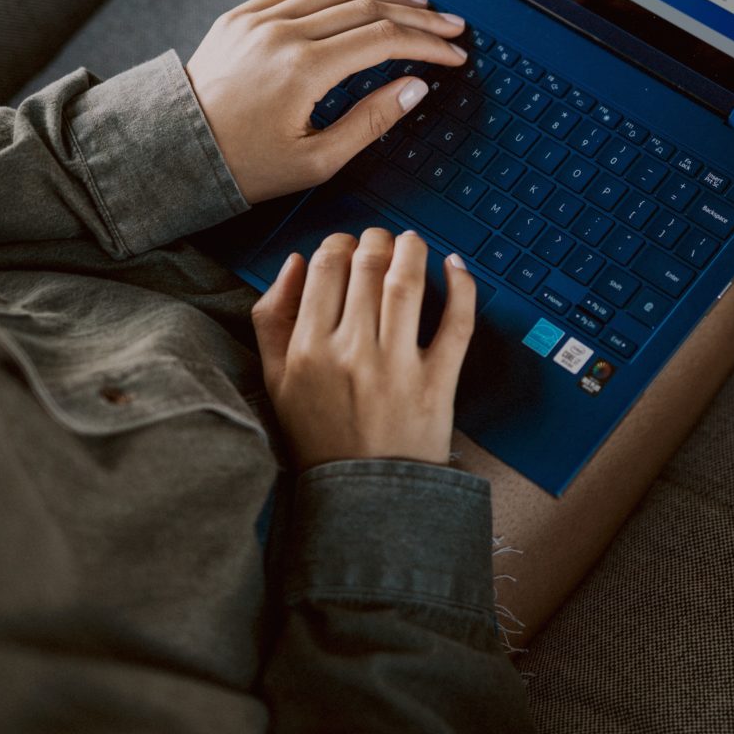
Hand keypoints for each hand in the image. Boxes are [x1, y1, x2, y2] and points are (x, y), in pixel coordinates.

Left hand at [185, 0, 466, 201]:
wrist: (172, 152)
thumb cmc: (242, 165)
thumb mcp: (316, 160)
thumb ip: (372, 121)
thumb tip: (414, 87)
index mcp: (304, 69)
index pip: (385, 39)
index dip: (427, 44)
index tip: (453, 53)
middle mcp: (282, 33)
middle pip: (368, 7)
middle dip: (417, 15)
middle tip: (449, 24)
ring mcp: (259, 19)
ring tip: (415, 4)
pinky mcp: (240, 17)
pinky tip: (356, 0)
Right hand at [250, 228, 476, 468]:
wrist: (362, 494)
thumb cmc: (319, 434)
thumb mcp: (276, 380)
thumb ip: (272, 318)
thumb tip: (293, 262)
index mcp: (309, 349)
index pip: (325, 268)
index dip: (337, 243)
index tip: (345, 245)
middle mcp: (352, 352)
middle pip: (367, 267)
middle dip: (374, 240)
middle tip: (380, 239)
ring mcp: (397, 366)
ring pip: (407, 284)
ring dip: (411, 250)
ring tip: (411, 241)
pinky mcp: (437, 381)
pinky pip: (456, 323)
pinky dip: (462, 287)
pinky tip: (455, 265)